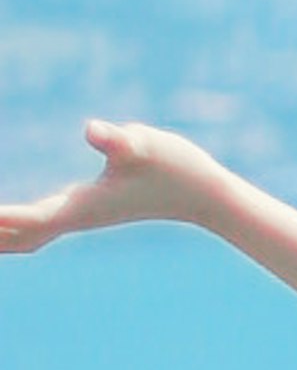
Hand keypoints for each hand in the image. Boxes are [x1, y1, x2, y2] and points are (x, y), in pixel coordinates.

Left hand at [0, 119, 237, 258]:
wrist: (203, 195)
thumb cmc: (175, 167)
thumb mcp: (144, 145)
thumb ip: (117, 140)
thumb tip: (93, 131)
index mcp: (80, 206)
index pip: (26, 220)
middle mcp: (76, 216)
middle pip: (20, 237)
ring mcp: (82, 216)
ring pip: (29, 236)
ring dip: (3, 237)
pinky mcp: (88, 209)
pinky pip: (40, 225)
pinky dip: (18, 227)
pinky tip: (7, 220)